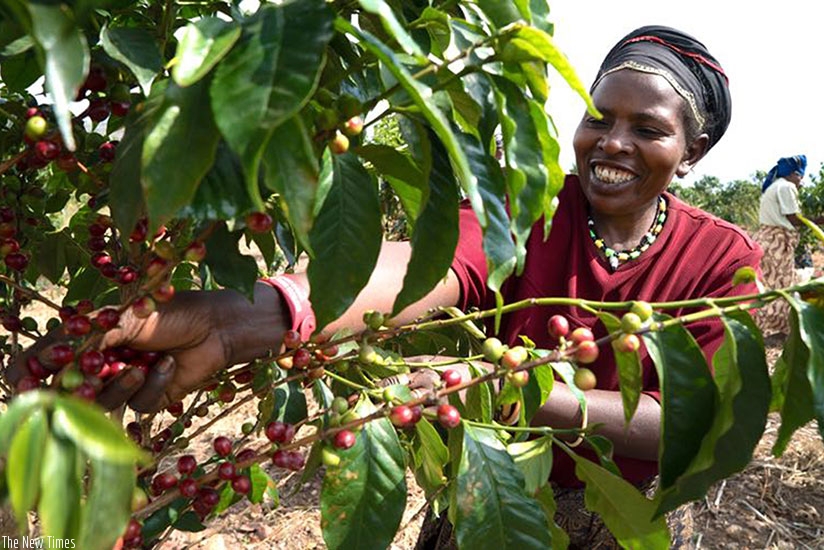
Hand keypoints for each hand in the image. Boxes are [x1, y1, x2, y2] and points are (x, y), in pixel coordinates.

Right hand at [7, 282, 288, 412]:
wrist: (216, 325)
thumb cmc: (170, 312)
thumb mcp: (122, 320)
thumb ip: (84, 339)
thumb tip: (45, 358)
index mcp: (90, 338)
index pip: (47, 361)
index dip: (32, 375)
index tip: (23, 385)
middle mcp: (103, 363)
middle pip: (70, 391)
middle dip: (75, 390)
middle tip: (80, 387)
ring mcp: (126, 381)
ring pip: (102, 403)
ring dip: (119, 386)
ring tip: (138, 366)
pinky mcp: (151, 397)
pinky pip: (137, 405)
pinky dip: (152, 386)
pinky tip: (168, 365)